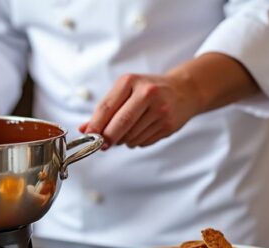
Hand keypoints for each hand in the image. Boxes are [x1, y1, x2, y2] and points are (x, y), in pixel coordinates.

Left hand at [80, 73, 201, 147]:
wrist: (184, 90)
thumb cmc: (148, 91)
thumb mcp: (125, 91)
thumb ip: (104, 110)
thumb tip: (83, 129)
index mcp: (131, 81)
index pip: (106, 107)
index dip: (95, 125)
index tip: (88, 136)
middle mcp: (147, 93)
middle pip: (120, 123)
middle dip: (107, 138)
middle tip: (102, 144)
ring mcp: (160, 110)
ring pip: (130, 136)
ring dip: (123, 140)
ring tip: (128, 130)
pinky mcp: (169, 125)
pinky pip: (142, 142)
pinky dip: (136, 141)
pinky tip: (142, 130)